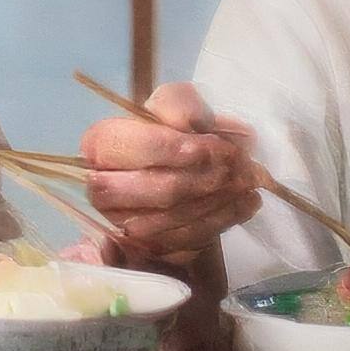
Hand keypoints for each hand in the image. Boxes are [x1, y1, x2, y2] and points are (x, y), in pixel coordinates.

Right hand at [79, 83, 260, 266]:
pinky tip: (247, 202)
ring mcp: (125, 224)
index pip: (134, 148)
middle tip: (241, 165)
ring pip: (175, 217)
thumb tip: (191, 122)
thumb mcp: (175, 103)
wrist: (179, 166)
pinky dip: (224, 219)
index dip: (175, 148)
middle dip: (206, 178)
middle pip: (157, 189)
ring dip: (220, 199)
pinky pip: (188, 238)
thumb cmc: (172, 130)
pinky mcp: (150, 247)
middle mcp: (103, 189)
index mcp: (100, 145)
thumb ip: (180, 104)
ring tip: (249, 180)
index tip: (217, 147)